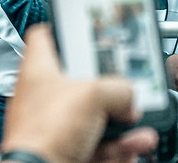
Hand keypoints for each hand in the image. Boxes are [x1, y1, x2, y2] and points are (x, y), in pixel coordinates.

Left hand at [1, 25, 157, 162]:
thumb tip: (129, 95)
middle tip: (128, 87)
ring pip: (96, 116)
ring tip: (138, 118)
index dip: (66, 30)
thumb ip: (118, 87)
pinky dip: (122, 144)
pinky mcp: (67, 148)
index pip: (45, 37)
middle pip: (81, 80)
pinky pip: (101, 143)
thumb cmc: (43, 132)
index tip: (86, 30)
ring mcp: (55, 125)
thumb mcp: (92, 95)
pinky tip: (137, 141)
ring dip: (124, 119)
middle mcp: (44, 96)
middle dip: (111, 87)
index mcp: (38, 70)